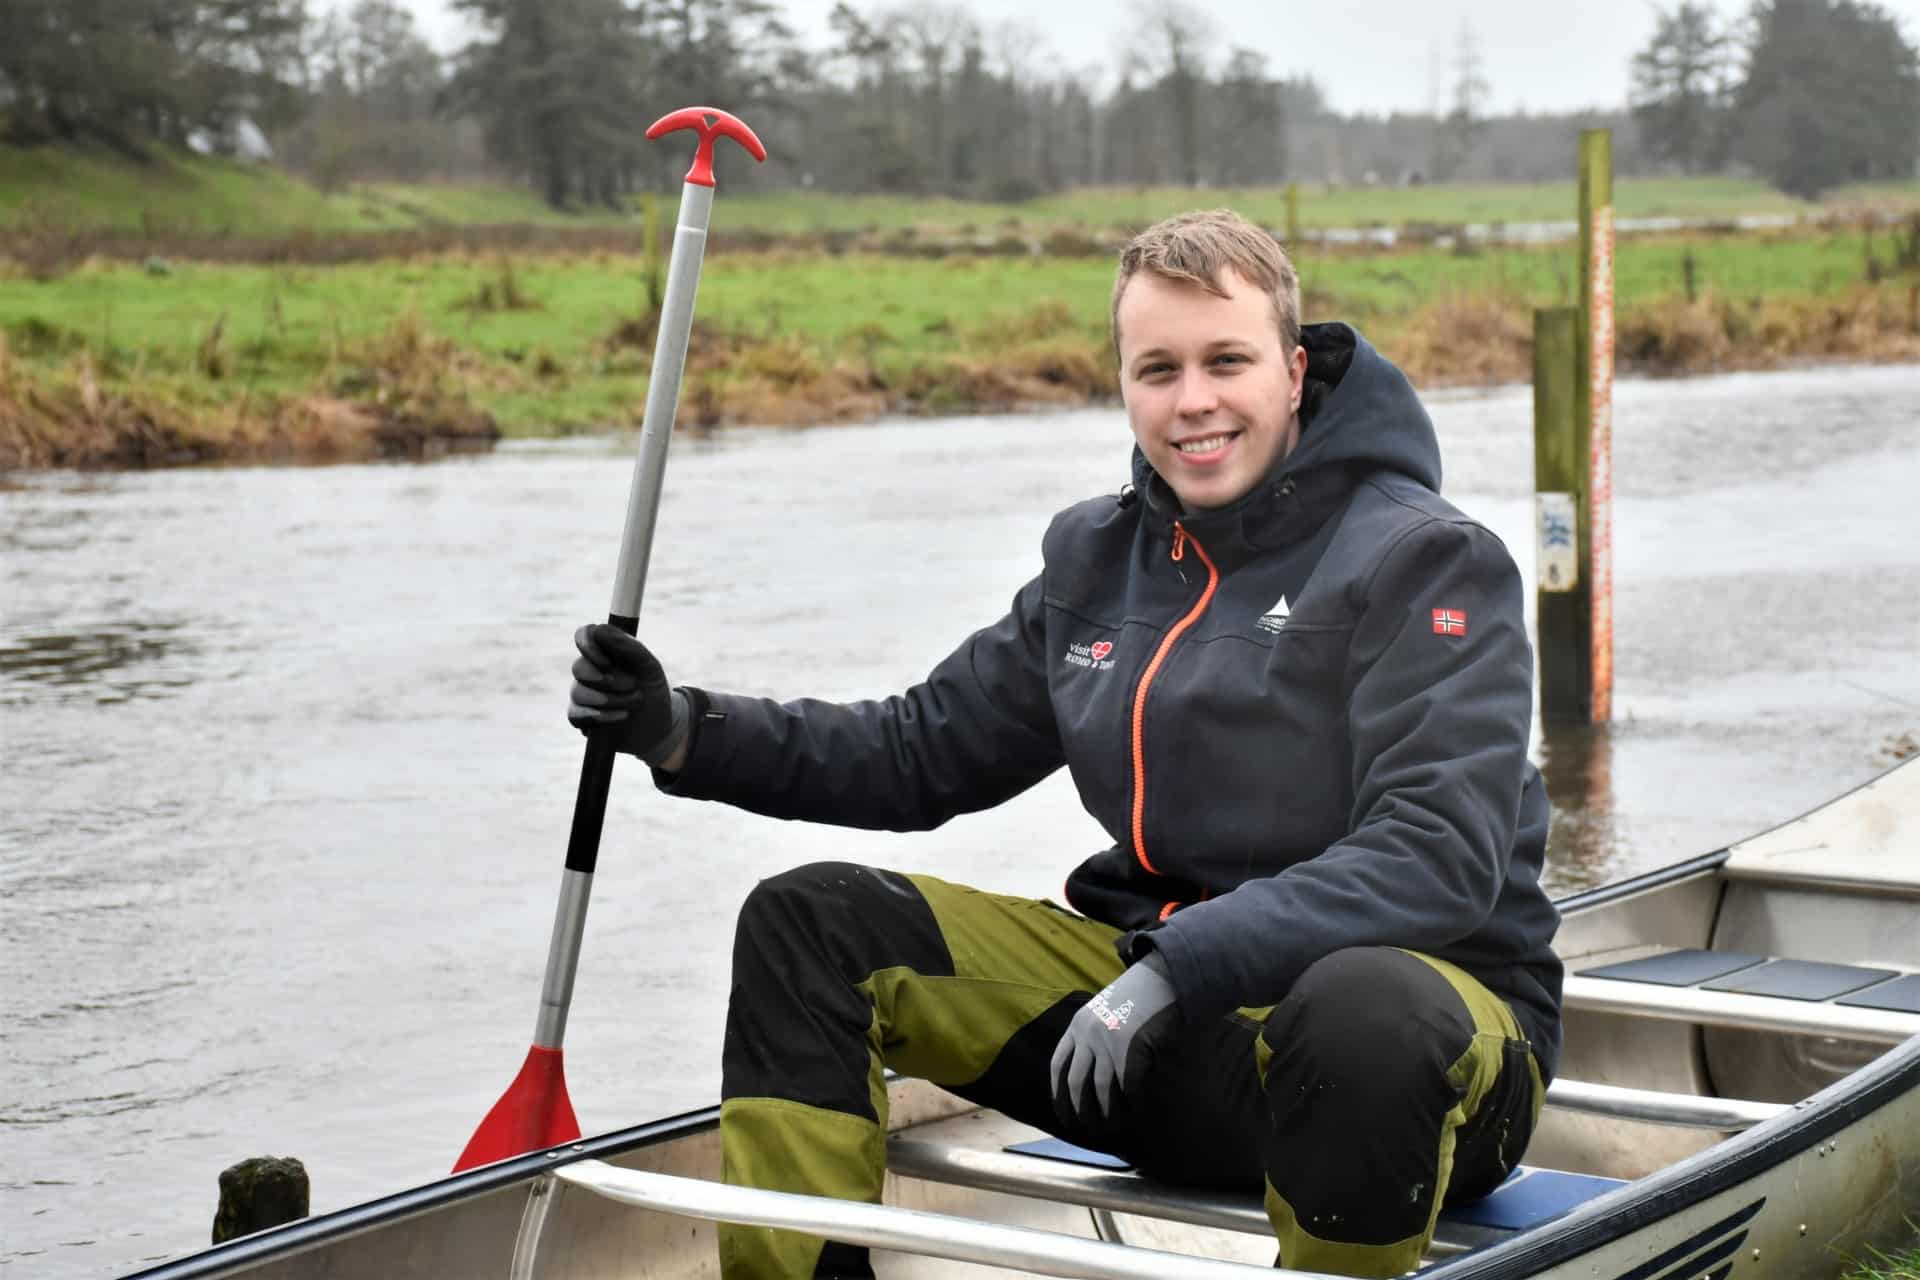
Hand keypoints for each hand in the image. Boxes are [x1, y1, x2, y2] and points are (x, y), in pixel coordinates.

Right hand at [568, 623, 688, 767]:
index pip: (584, 635)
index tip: (607, 662)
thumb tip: (598, 630)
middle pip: (578, 667)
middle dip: (606, 680)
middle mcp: (591, 670)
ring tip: (633, 705)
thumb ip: (628, 646)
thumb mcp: (649, 667)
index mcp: (606, 651)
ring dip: (608, 700)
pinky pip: (575, 714)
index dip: (589, 646)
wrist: (661, 727)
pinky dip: (598, 715)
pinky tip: (620, 716)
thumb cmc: (654, 691)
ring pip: (578, 692)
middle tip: (632, 685)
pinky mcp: (582, 718)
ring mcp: (584, 694)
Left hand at [1050, 952, 1179, 1134]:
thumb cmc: (1135, 996)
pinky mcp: (1131, 1049)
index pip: (1057, 1065)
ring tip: (1112, 1129)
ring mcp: (1108, 1042)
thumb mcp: (1103, 1010)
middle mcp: (1087, 1034)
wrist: (1161, 977)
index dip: (1058, 1093)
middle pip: (1076, 1083)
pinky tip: (1136, 1113)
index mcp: (1077, 1025)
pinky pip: (1129, 1086)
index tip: (1063, 1113)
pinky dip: (1132, 1104)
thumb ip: (1092, 1035)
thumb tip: (1090, 1073)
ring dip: (1107, 1114)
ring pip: (1102, 1090)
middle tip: (1087, 1130)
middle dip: (1079, 1111)